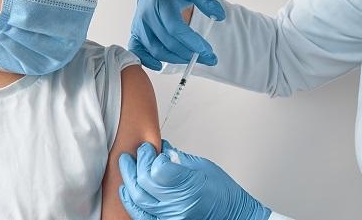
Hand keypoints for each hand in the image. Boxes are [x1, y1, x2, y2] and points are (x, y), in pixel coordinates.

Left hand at [118, 140, 270, 219]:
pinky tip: (127, 189)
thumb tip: (160, 149)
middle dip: (137, 164)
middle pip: (145, 182)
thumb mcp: (203, 166)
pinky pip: (141, 216)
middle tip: (136, 153)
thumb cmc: (223, 193)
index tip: (153, 149)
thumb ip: (178, 158)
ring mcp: (171, 218)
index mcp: (190, 186)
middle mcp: (178, 206)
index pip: (158, 169)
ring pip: (138, 199)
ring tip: (127, 165)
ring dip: (129, 180)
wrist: (234, 216)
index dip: (152, 156)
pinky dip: (131, 202)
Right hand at [129, 0, 225, 69]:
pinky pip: (139, 52)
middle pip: (168, 42)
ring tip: (193, 59)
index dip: (192, 42)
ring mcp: (139, 25)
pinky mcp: (135, 34)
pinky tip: (161, 65)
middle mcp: (147, 14)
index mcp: (162, 1)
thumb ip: (207, 0)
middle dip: (189, 54)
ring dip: (177, 59)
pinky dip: (149, 62)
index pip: (176, 28)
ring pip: (157, 51)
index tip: (208, 50)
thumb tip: (219, 16)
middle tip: (207, 58)